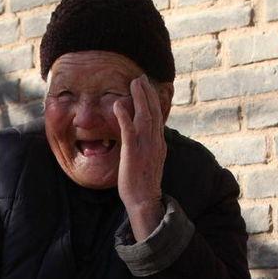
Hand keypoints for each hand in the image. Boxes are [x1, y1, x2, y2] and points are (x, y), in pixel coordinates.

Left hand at [113, 74, 165, 240]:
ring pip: (144, 116)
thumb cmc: (143, 184)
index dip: (152, 100)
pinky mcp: (132, 152)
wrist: (144, 200)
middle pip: (153, 112)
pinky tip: (119, 104)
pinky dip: (124, 115)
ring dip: (139, 98)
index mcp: (159, 144)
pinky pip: (129, 130)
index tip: (147, 88)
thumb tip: (146, 140)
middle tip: (141, 78)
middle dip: (147, 93)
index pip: (157, 117)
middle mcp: (155, 142)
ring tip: (134, 83)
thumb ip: (149, 148)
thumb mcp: (150, 162)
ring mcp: (145, 146)